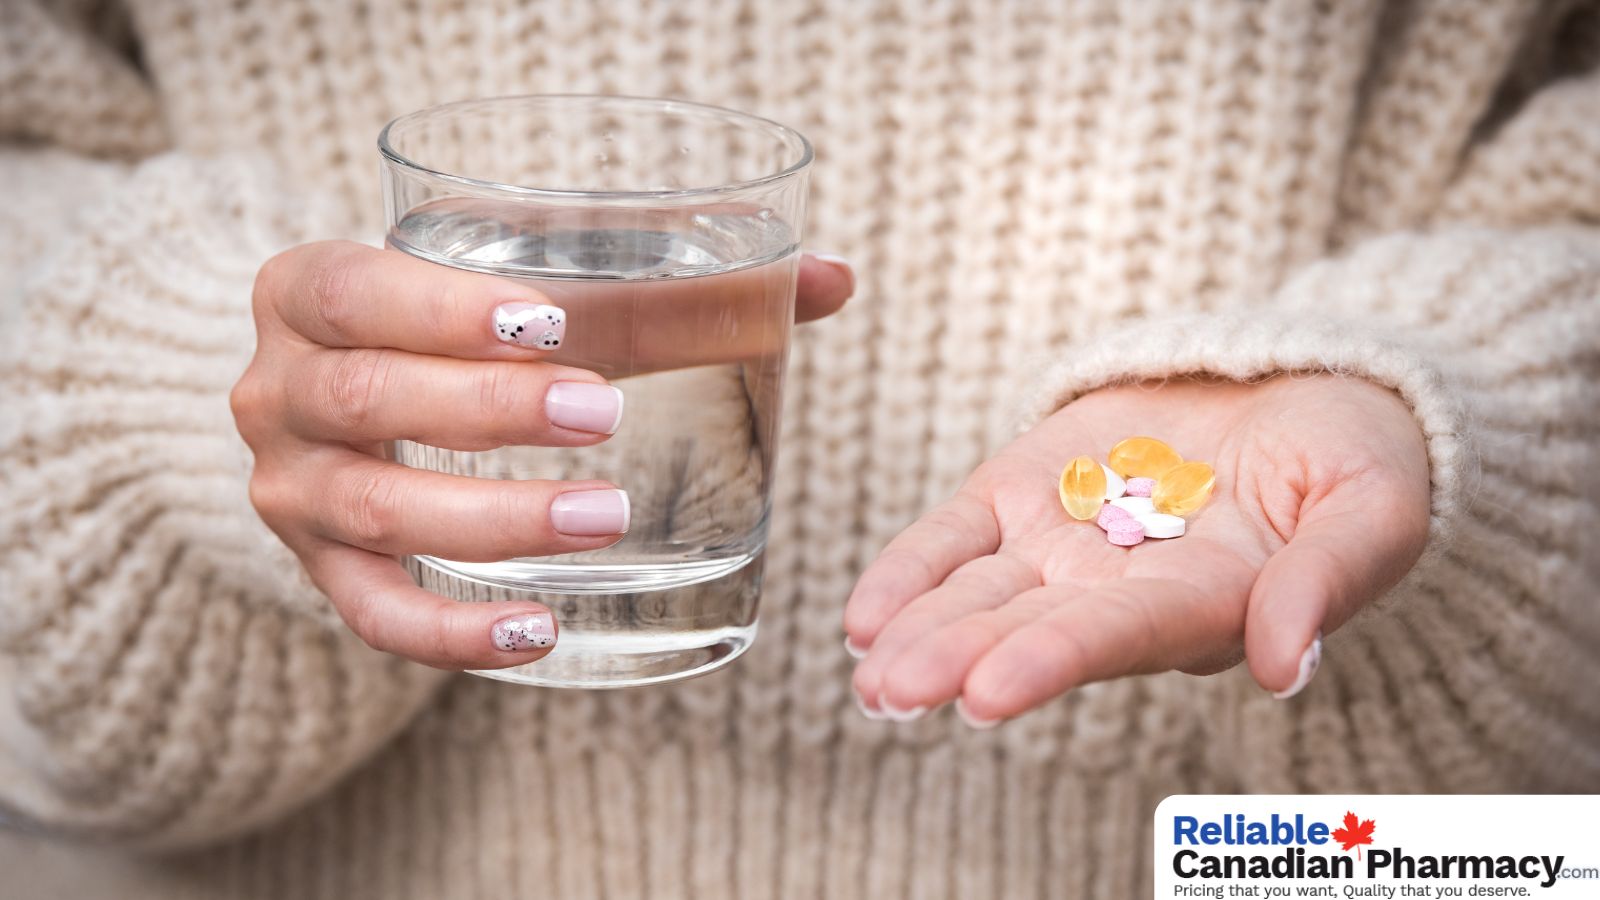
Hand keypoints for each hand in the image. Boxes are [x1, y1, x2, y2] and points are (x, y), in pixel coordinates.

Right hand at [232, 240, 851, 667]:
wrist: (341, 391)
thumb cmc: (457, 326)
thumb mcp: (530, 286)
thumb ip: (674, 282)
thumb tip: (834, 280)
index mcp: (310, 291)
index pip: (354, 290)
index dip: (439, 308)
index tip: (549, 321)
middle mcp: (274, 388)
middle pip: (366, 399)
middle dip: (487, 410)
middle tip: (607, 414)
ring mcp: (289, 489)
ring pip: (375, 512)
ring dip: (491, 520)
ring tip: (606, 517)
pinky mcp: (321, 573)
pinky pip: (375, 618)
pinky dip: (454, 631)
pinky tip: (541, 631)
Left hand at [844, 375, 1430, 723]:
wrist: (1301, 388)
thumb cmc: (1353, 461)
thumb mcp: (1371, 510)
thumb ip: (1327, 580)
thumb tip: (1285, 668)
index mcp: (1200, 606)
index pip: (1114, 638)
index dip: (1049, 661)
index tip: (984, 693)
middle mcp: (1116, 592)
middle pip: (1025, 629)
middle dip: (956, 660)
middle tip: (891, 693)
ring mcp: (1062, 543)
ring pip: (978, 594)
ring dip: (919, 630)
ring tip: (866, 665)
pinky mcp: (1025, 491)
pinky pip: (955, 537)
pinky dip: (910, 572)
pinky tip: (863, 615)